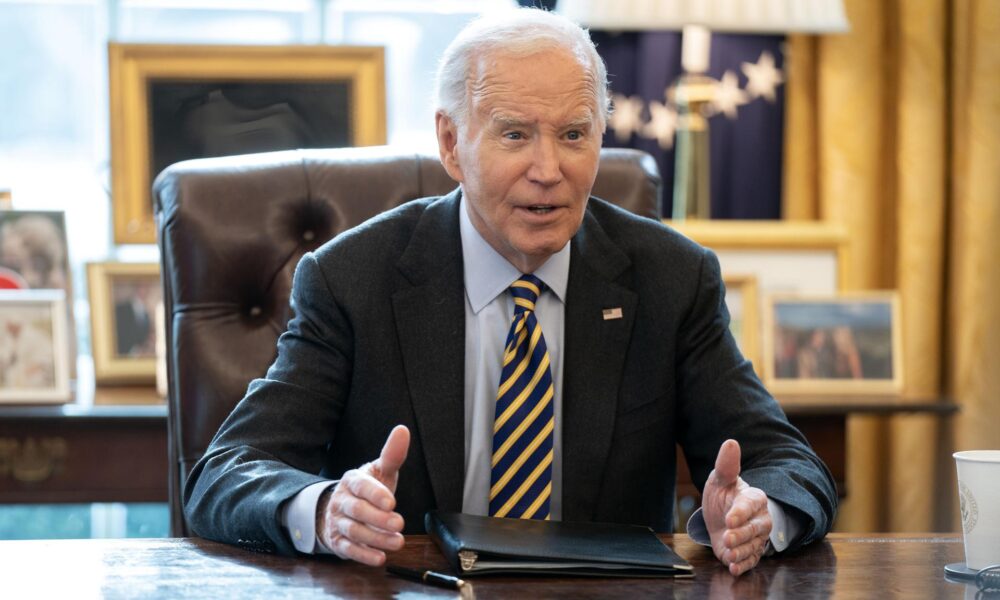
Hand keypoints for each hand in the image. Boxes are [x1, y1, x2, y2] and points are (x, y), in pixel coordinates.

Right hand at [317, 425, 409, 565]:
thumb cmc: (368, 488)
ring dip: (376, 538)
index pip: (362, 486)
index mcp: (352, 480)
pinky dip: (363, 555)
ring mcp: (338, 521)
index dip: (376, 494)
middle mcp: (342, 500)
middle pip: (357, 510)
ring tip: (398, 542)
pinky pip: (348, 549)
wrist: (341, 508)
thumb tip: (403, 430)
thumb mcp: (381, 471)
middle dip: (378, 519)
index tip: (392, 503)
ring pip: (354, 531)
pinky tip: (380, 558)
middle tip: (400, 523)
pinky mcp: (338, 541)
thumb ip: (392, 455)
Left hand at [702, 439, 771, 575]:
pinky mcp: (750, 553)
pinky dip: (742, 565)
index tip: (729, 519)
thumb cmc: (724, 495)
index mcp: (753, 498)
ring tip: (730, 555)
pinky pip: (751, 560)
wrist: (723, 515)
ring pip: (753, 547)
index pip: (749, 505)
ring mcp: (756, 538)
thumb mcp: (720, 479)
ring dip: (741, 552)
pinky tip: (733, 567)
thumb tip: (730, 442)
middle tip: (728, 538)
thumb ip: (726, 465)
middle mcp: (759, 519)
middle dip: (742, 535)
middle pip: (755, 529)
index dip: (740, 513)